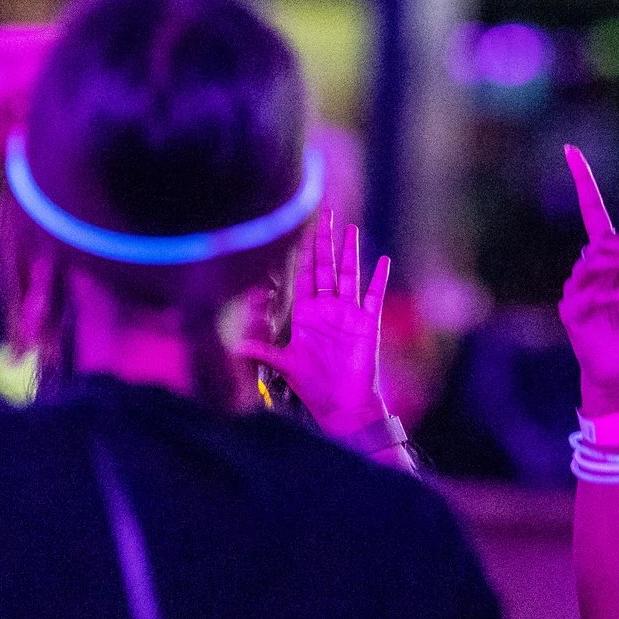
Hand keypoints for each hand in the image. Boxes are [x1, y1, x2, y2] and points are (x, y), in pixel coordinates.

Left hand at [234, 212, 392, 434]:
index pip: (304, 276)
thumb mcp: (285, 365)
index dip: (302, 253)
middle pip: (325, 267)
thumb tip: (235, 348)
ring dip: (350, 253)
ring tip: (350, 229)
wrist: (342, 405)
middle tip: (325, 213)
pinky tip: (384, 261)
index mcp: (307, 314)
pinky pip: (373, 296)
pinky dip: (379, 279)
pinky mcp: (367, 324)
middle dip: (324, 241)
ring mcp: (348, 314)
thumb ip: (264, 352)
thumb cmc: (314, 386)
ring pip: (349, 275)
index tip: (300, 229)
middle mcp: (328, 309)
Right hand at [559, 145, 618, 413]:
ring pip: (592, 264)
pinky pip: (590, 295)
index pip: (590, 211)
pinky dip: (613, 292)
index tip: (570, 149)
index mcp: (603, 257)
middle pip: (599, 242)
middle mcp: (584, 268)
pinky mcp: (570, 312)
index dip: (582, 180)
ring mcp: (574, 289)